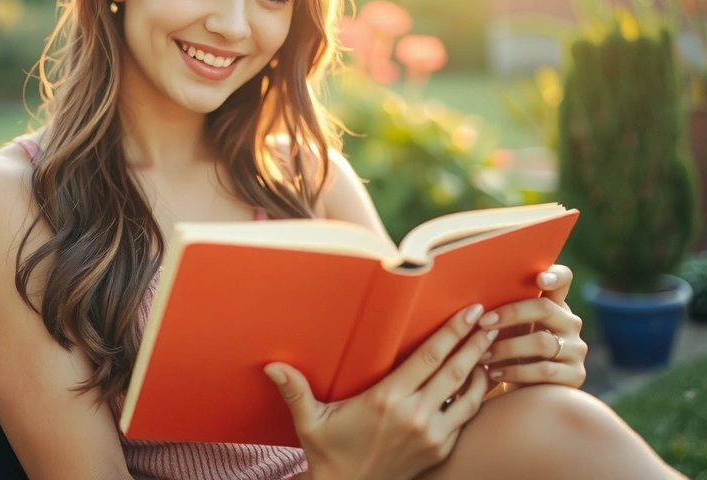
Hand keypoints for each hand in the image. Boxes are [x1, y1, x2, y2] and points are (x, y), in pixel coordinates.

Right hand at [264, 303, 496, 479]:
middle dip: (477, 342)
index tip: (471, 312)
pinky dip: (477, 397)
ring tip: (493, 348)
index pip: (429, 358)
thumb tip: (272, 366)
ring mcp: (432, 435)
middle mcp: (415, 415)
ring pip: (470, 396)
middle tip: (493, 320)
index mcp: (387, 400)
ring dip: (483, 369)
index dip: (453, 332)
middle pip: (456, 370)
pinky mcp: (439, 450)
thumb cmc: (329, 452)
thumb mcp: (310, 422)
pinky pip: (466, 419)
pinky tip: (482, 383)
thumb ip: (296, 392)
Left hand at [477, 264, 587, 388]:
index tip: (539, 278)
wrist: (524, 392)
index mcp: (553, 304)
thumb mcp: (506, 328)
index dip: (554, 275)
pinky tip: (495, 373)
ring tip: (482, 355)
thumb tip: (469, 300)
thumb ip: (500, 310)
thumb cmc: (508, 351)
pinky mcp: (575, 375)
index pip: (563, 279)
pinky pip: (544, 370)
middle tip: (483, 323)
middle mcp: (569, 323)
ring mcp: (575, 349)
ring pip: (542, 342)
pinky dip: (515, 372)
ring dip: (507, 348)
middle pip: (545, 308)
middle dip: (510, 314)